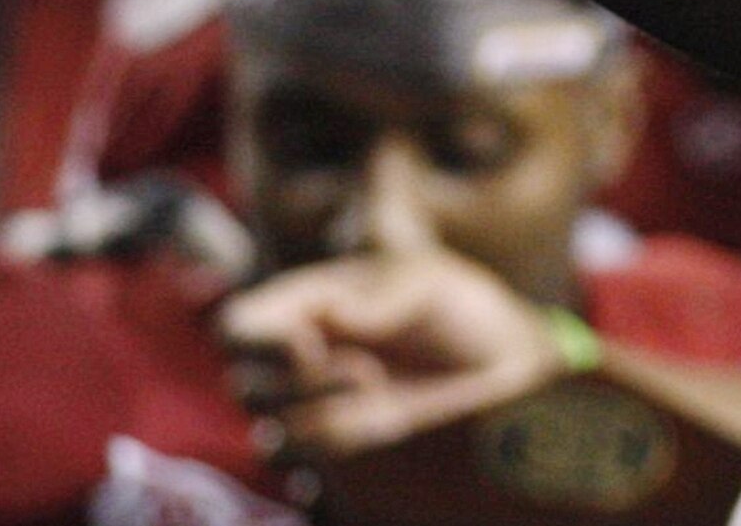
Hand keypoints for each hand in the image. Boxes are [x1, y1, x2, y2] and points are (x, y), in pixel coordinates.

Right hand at [218, 248, 573, 458]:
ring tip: (377, 391)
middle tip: (363, 372)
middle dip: (297, 385)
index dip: (256, 342)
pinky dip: (327, 447)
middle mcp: (298, 351)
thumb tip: (329, 318)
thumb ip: (377, 301)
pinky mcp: (339, 435)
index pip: (239, 324)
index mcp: (307, 300)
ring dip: (316, 417)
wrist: (501, 357)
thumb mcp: (427, 282)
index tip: (309, 345)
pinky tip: (371, 423)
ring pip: (268, 427)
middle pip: (244, 384)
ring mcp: (314, 398)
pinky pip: (300, 457)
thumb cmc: (460, 302)